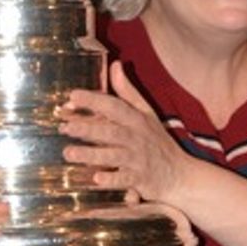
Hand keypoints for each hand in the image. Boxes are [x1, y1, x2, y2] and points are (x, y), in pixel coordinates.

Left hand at [59, 62, 185, 205]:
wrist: (181, 175)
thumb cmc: (158, 142)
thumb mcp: (146, 113)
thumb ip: (127, 91)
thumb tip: (115, 64)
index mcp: (137, 120)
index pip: (115, 106)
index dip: (94, 100)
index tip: (73, 96)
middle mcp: (137, 138)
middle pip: (111, 131)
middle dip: (88, 128)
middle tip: (65, 126)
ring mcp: (138, 160)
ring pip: (113, 156)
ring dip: (91, 154)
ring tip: (68, 152)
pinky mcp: (140, 181)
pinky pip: (124, 180)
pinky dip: (111, 179)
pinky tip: (95, 178)